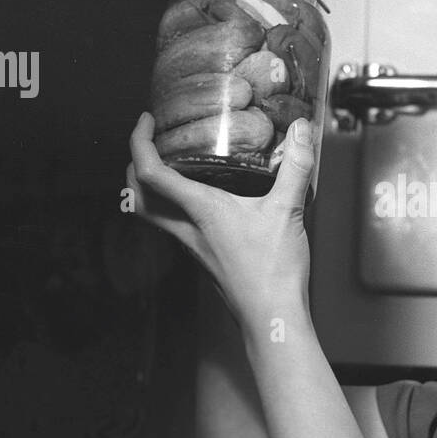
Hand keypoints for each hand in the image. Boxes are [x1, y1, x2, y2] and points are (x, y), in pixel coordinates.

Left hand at [126, 110, 315, 331]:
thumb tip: (303, 130)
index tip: (147, 120)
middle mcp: (187, 229)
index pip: (149, 173)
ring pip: (153, 215)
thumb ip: (296, 167)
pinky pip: (175, 227)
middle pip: (137, 198)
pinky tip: (201, 199)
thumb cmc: (273, 270)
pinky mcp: (204, 258)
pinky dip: (174, 207)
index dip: (139, 142)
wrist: (271, 317)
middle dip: (133, 166)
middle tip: (148, 143)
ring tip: (170, 165)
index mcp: (200, 210)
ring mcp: (193, 246)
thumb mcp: (288, 211)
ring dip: (149, 189)